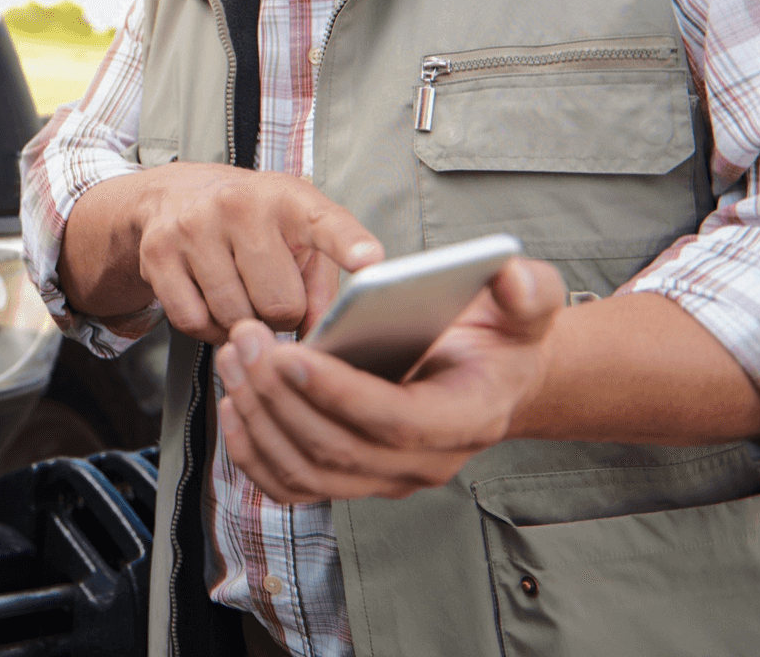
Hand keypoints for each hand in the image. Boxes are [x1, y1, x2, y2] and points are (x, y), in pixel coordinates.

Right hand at [80, 162, 383, 344]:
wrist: (176, 195)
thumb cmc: (252, 222)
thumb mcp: (299, 238)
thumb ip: (320, 287)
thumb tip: (322, 338)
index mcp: (288, 199)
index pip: (325, 223)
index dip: (349, 244)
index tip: (371, 260)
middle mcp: (239, 205)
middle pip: (279, 303)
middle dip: (279, 314)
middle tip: (270, 294)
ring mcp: (194, 227)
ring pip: (234, 317)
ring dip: (242, 323)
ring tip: (240, 296)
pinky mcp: (159, 254)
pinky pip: (194, 321)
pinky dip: (207, 328)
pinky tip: (211, 303)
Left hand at [213, 257, 564, 502]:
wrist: (489, 377)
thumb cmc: (500, 338)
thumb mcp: (526, 305)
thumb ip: (527, 288)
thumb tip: (509, 275)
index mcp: (466, 419)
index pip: (395, 421)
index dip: (340, 393)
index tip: (291, 355)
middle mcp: (423, 464)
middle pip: (337, 449)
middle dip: (280, 396)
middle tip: (245, 339)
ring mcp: (382, 479)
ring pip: (306, 471)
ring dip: (258, 417)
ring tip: (233, 356)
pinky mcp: (348, 478)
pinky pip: (290, 484)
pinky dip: (252, 452)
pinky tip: (232, 402)